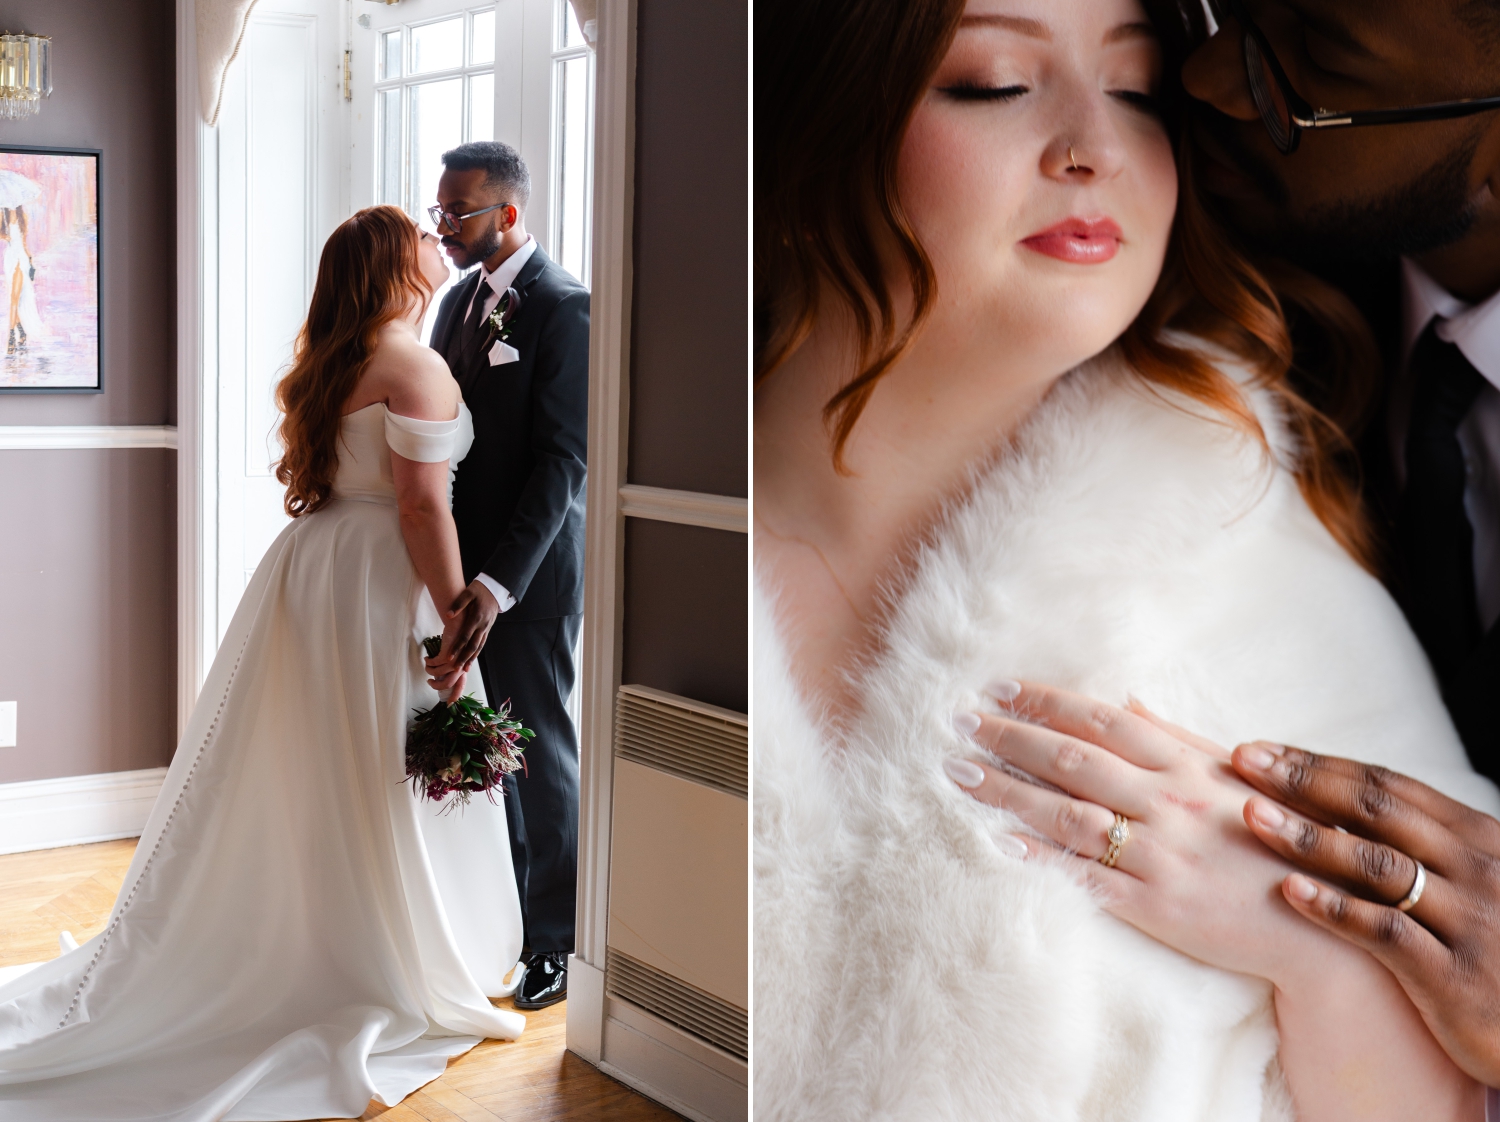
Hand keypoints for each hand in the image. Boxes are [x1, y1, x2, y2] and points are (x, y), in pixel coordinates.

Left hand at [425, 580, 498, 680]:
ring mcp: (486, 628)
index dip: (457, 647)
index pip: (465, 636)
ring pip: (479, 647)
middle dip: (464, 658)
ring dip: (471, 658)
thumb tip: (448, 615)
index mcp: (477, 618)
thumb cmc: (479, 590)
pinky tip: (471, 659)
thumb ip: (459, 604)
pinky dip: (476, 653)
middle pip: (473, 646)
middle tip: (456, 669)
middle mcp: (483, 626)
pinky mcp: (487, 629)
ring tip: (464, 669)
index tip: (449, 656)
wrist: (495, 589)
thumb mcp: (468, 593)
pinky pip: (482, 643)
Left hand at [947, 681, 1342, 988]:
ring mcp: (1161, 853)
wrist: (1320, 923)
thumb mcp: (1230, 777)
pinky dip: (1042, 858)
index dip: (1046, 699)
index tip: (997, 687)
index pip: (1101, 718)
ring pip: (1068, 813)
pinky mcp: (1157, 904)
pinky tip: (998, 843)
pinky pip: (1088, 876)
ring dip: (1007, 791)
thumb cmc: (1273, 837)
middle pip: (1073, 758)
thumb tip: (1127, 697)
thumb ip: (1175, 737)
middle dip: (1010, 736)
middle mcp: (1168, 800)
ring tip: (958, 773)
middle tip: (956, 721)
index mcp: (1184, 763)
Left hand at [1231, 741, 1499, 1086]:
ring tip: (1251, 814)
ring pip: (1377, 865)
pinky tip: (1288, 891)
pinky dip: (1336, 909)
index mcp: (1476, 838)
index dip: (1319, 765)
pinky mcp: (1455, 977)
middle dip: (1303, 781)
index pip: (1386, 787)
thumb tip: (1341, 805)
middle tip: (1243, 760)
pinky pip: (1386, 933)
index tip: (1260, 750)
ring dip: (1309, 836)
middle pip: (1375, 812)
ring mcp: (1468, 921)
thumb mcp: (1475, 884)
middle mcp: (1474, 869)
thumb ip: (1422, 845)